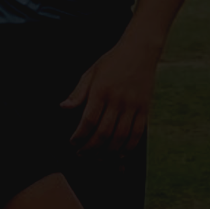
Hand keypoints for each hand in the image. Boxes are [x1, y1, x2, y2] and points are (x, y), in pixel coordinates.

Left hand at [61, 34, 160, 150]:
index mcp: (101, 91)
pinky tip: (119, 154)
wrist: (140, 51)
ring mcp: (133, 106)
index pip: (88, 121)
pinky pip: (137, 133)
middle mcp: (118, 100)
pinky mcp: (145, 109)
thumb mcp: (90, 72)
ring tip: (98, 158)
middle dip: (91, 148)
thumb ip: (78, 92)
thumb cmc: (112, 61)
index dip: (80, 136)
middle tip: (82, 154)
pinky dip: (128, 147)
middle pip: (104, 132)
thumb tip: (63, 107)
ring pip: (121, 137)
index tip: (73, 143)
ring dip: (108, 152)